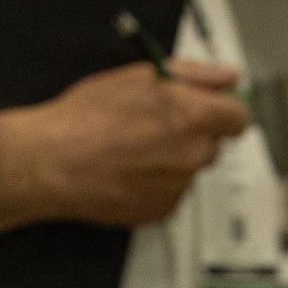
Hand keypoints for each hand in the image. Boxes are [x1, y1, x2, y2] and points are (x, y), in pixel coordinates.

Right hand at [0, 60, 249, 234]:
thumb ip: (194, 75)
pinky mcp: (158, 212)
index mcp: (195, 117)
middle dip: (189, 136)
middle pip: (211, 145)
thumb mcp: (139, 76)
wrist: (49, 163)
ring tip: (128, 152)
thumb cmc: (85, 119)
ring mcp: (177, 187)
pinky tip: (123, 173)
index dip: (219, 112)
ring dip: (168, 162)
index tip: (203, 111)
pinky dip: (151, 186)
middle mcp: (193, 155)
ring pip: (186, 171)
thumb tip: (227, 78)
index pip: (238, 118)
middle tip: (150, 128)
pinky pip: (167, 195)